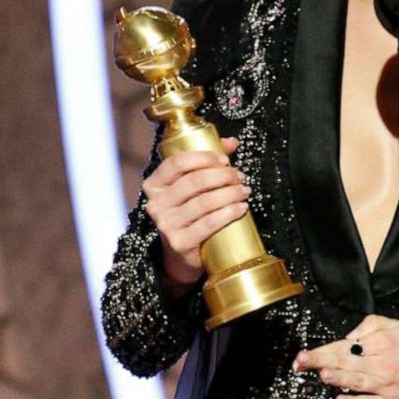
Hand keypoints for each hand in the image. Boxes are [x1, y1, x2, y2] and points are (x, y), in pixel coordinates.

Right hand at [142, 136, 249, 294]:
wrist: (181, 256)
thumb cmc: (189, 214)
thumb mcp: (192, 188)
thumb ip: (208, 162)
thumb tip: (231, 142)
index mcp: (154, 185)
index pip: (176, 163)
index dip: (203, 157)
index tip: (224, 160)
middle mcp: (155, 204)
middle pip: (194, 181)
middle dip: (223, 176)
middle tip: (240, 177)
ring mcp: (166, 225)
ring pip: (204, 202)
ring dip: (230, 193)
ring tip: (245, 191)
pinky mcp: (180, 243)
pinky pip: (209, 223)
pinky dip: (230, 213)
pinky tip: (242, 208)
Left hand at [292, 314, 398, 398]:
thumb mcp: (396, 326)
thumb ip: (370, 325)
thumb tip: (348, 336)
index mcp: (381, 344)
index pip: (345, 346)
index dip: (322, 350)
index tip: (304, 354)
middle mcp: (381, 364)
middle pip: (345, 362)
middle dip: (319, 362)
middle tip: (300, 363)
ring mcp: (385, 387)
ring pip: (354, 382)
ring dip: (334, 378)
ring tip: (320, 374)